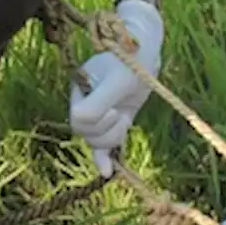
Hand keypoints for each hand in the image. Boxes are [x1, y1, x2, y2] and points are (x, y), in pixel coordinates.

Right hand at [69, 0, 163, 176]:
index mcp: (79, 89)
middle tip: (121, 114)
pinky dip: (104, 159)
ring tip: (125, 120)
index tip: (115, 108)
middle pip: (85, 133)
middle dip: (106, 131)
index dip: (98, 120)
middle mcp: (84, 102)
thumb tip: (80, 123)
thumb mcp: (118, 81)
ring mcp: (98, 113)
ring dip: (113, 138)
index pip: (79, 119)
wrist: (146, 52)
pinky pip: (102, 145)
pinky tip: (106, 172)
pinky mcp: (112, 121)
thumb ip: (98, 102)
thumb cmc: (131, 62)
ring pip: (95, 141)